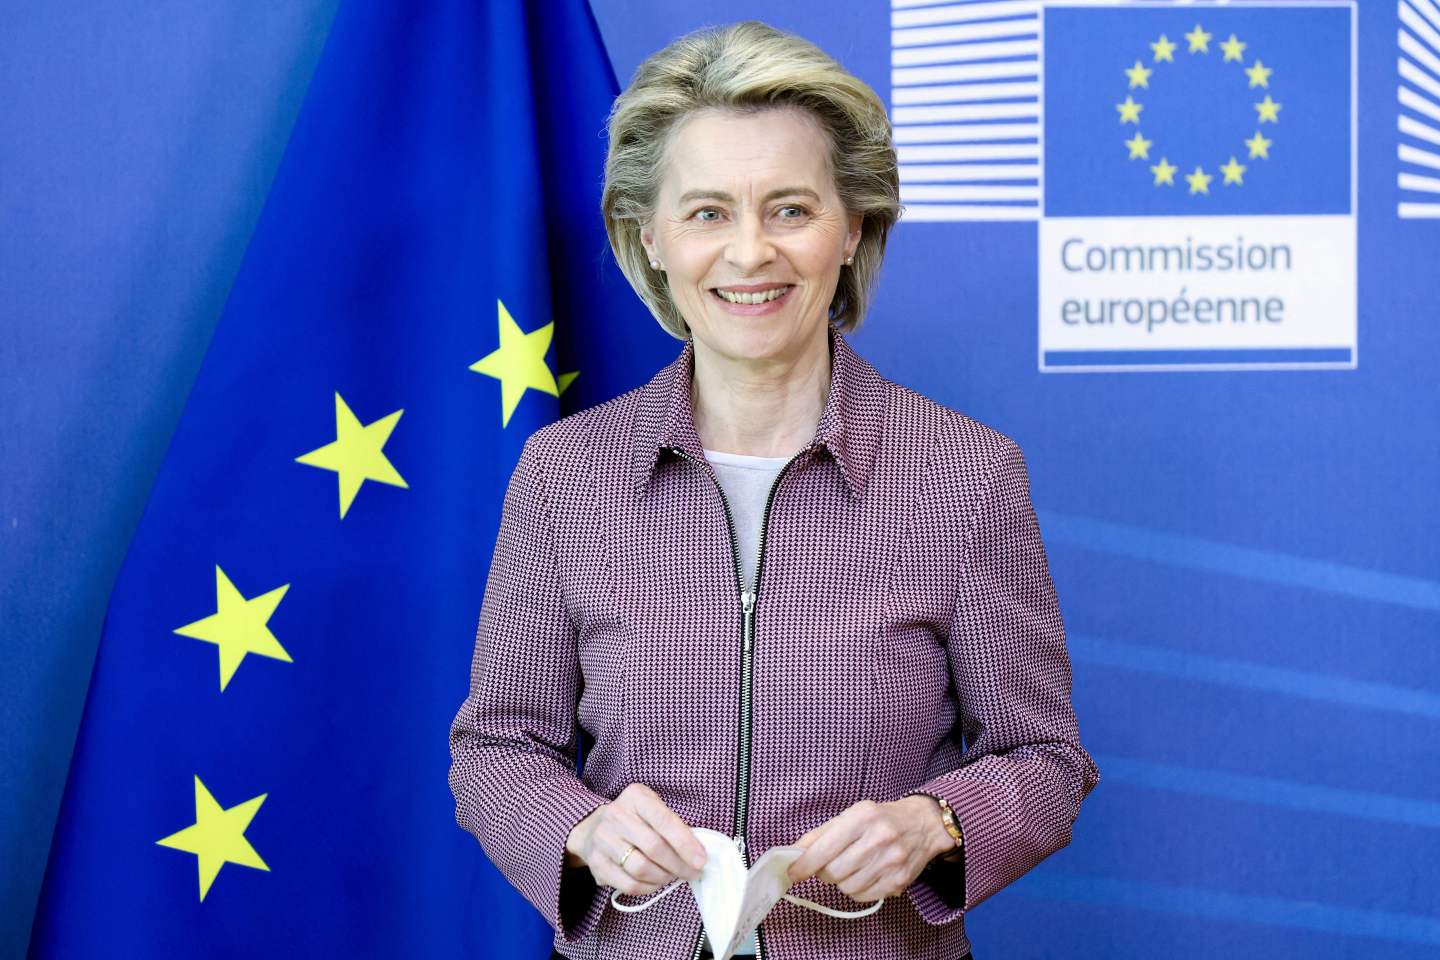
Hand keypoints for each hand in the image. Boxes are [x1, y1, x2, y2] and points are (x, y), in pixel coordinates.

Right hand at [563, 783, 707, 895]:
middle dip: (679, 865)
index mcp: (636, 796)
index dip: (686, 843)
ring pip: (641, 868)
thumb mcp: (653, 809)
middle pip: (654, 847)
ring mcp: (603, 839)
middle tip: (692, 873)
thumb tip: (698, 853)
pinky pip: (628, 884)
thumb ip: (674, 826)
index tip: (701, 860)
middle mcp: (616, 815)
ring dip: (663, 877)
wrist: (592, 827)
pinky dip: (648, 888)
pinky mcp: (596, 863)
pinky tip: (655, 882)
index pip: (665, 820)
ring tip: (671, 876)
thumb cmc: (634, 819)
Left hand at [785, 797, 954, 902]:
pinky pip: (863, 896)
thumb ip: (821, 834)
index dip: (803, 864)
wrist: (923, 825)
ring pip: (847, 887)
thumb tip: (794, 853)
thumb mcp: (851, 815)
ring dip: (840, 881)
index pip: (824, 848)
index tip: (792, 872)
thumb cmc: (881, 819)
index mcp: (863, 817)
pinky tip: (864, 874)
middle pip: (834, 872)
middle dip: (823, 872)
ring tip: (851, 866)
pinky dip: (856, 888)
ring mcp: (891, 863)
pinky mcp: (898, 882)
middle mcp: (879, 839)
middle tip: (827, 864)